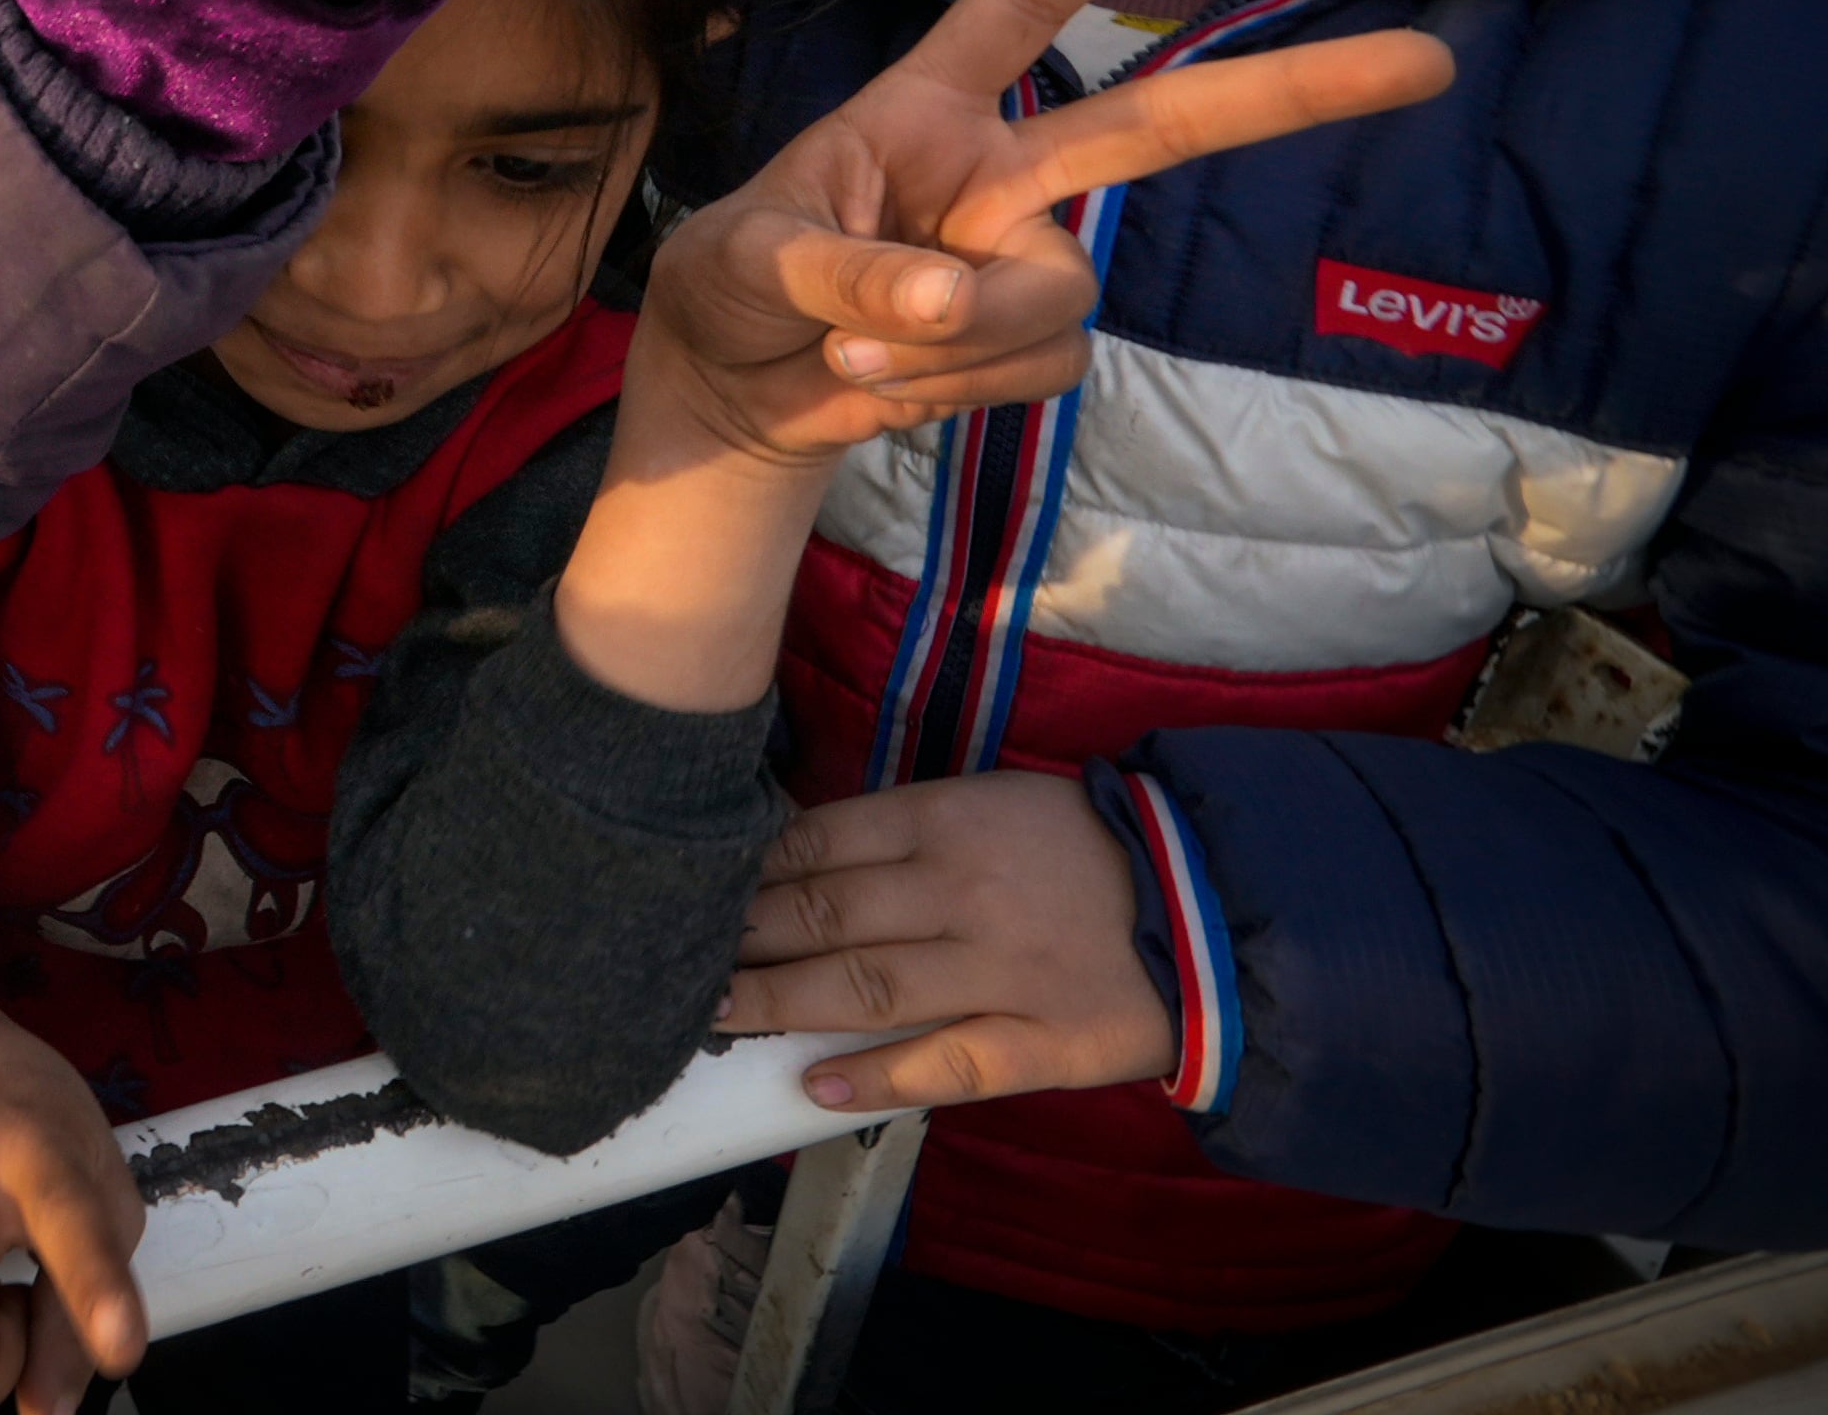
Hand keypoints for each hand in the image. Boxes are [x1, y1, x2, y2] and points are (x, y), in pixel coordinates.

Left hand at [556, 0, 1452, 714]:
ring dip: (948, 343)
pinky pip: (1032, 371)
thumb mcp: (747, 264)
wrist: (732, 392)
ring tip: (853, 345)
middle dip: (1291, 93)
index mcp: (926, 110)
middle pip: (1160, 127)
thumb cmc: (731, 287)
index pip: (1020, 5)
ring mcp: (1022, 261)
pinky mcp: (1028, 346)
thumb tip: (944, 295)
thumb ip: (841, 273)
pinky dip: (948, 392)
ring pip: (1054, 299)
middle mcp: (998, 174)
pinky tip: (881, 386)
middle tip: (1427, 61)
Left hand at [723, 771, 1177, 1108]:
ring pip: (865, 987)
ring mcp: (1001, 971)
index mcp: (947, 820)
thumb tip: (794, 854)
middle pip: (824, 915)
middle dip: (741, 939)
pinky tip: (811, 1085)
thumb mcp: (992, 802)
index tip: (693, 893)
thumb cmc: (1084, 847)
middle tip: (674, 959)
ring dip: (778, 1002)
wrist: (1213, 904)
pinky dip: (874, 1077)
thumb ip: (904, 830)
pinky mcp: (1041, 1042)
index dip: (746, 874)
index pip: (817, 843)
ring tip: (711, 1016)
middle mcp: (963, 890)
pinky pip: (945, 1063)